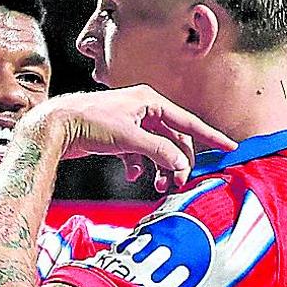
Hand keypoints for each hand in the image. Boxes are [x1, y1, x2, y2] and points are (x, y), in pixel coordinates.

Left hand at [31, 86, 236, 186]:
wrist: (57, 125)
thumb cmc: (89, 122)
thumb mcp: (130, 138)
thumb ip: (160, 152)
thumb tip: (181, 165)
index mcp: (150, 101)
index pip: (188, 121)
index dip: (210, 136)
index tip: (229, 147)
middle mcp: (142, 109)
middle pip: (173, 138)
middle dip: (178, 161)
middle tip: (180, 182)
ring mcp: (130, 123)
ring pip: (157, 148)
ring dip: (161, 167)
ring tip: (160, 185)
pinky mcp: (118, 136)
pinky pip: (139, 153)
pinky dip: (140, 166)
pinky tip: (134, 176)